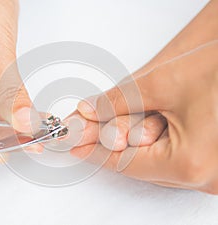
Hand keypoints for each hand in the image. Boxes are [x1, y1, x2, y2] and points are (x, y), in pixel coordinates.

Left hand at [74, 41, 217, 193]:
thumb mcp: (163, 83)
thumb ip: (120, 102)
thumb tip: (90, 112)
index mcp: (191, 163)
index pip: (125, 163)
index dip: (96, 152)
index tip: (77, 145)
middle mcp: (206, 177)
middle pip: (141, 164)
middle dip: (114, 145)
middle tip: (91, 129)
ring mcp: (213, 174)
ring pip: (158, 163)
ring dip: (136, 144)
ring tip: (116, 125)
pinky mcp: (215, 165)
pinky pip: (175, 161)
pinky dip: (156, 145)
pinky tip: (148, 127)